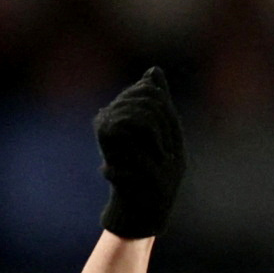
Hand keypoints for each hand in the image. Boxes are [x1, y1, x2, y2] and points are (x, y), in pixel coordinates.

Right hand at [94, 67, 186, 236]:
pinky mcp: (105, 131)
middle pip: (149, 93)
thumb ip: (160, 101)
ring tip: (157, 155)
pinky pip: (137, 119)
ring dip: (161, 133)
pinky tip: (153, 156)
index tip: (165, 139)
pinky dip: (154, 139)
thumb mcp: (168, 131)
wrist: (148, 201)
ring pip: (144, 105)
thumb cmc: (161, 170)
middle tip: (162, 150)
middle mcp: (110, 113)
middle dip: (165, 121)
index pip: (151, 88)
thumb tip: (154, 70)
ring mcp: (106, 121)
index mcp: (124, 111)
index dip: (166, 111)